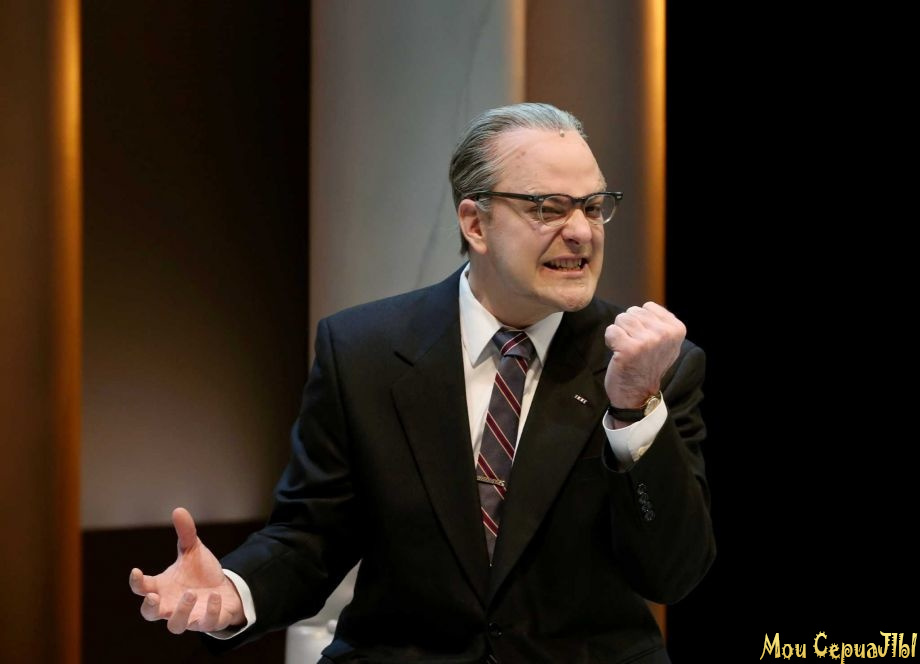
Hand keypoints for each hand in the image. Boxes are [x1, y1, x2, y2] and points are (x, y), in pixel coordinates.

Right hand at [129, 507, 244, 633]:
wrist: (225, 588)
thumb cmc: (201, 572)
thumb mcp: (193, 549)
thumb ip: (186, 533)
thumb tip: (178, 509)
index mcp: (162, 587)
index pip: (142, 588)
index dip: (136, 582)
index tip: (136, 571)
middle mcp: (171, 604)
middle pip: (150, 614)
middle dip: (149, 608)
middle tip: (154, 597)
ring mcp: (188, 616)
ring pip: (175, 625)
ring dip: (181, 611)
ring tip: (190, 593)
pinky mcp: (208, 622)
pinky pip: (206, 624)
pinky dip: (210, 612)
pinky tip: (215, 596)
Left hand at [604, 302, 685, 410]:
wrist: (639, 394)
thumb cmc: (649, 366)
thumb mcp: (666, 343)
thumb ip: (661, 324)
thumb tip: (646, 307)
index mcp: (676, 329)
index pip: (648, 307)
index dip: (641, 322)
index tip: (645, 341)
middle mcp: (664, 333)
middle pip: (633, 311)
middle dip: (629, 327)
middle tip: (635, 347)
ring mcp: (647, 341)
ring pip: (621, 319)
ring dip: (619, 333)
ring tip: (627, 349)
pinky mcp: (629, 349)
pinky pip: (611, 330)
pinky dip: (610, 341)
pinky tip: (619, 354)